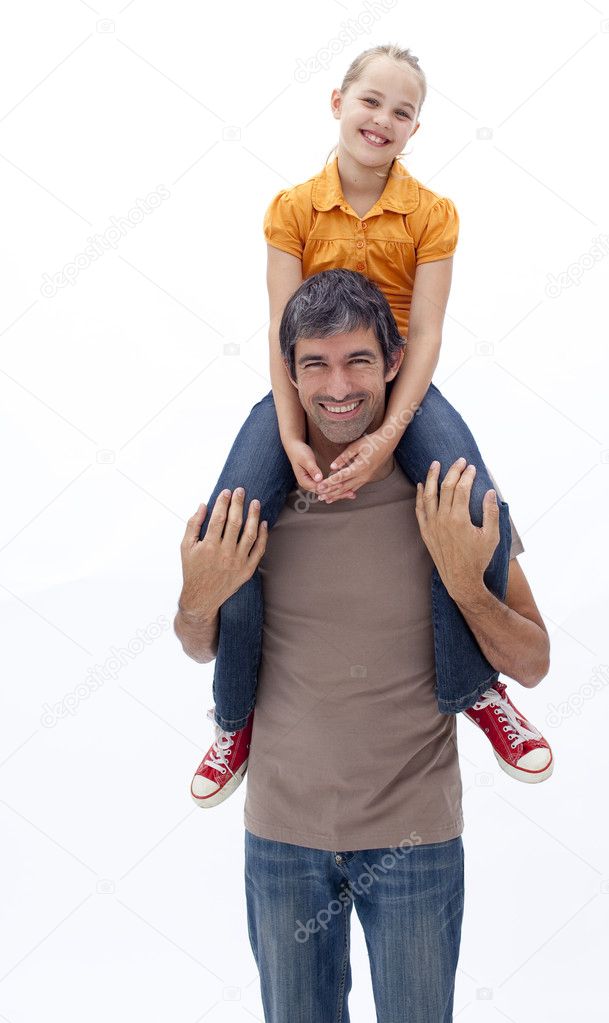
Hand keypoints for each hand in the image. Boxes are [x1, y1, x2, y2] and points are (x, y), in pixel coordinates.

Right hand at [179, 490, 267, 619]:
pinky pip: (259, 550)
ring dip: (254, 516)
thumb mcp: (185, 547)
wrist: (202, 597)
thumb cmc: (193, 569)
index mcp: (208, 546)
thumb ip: (193, 525)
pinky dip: (263, 536)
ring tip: (255, 502)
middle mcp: (224, 553)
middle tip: (241, 490)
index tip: (226, 491)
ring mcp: (238, 562)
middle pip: (235, 523)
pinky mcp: (247, 570)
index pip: (218, 518)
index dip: (223, 502)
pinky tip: (263, 523)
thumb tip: (203, 505)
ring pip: (250, 534)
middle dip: (238, 503)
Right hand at [285, 439, 355, 498]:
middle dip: (339, 493)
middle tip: (352, 493)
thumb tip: (319, 478)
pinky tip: (346, 488)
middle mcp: (308, 485)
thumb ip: (312, 469)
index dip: (331, 488)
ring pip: (327, 491)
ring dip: (339, 493)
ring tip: (352, 494)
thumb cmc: (300, 452)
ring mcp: (312, 483)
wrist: (294, 448)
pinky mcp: (317, 480)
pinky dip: (336, 488)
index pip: (320, 489)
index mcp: (304, 482)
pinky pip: (327, 487)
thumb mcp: (306, 459)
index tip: (342, 485)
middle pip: (325, 493)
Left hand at [316, 430, 392, 502]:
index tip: (319, 486)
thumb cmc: (371, 441)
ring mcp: (366, 478)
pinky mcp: (367, 478)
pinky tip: (340, 496)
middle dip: (331, 492)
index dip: (329, 482)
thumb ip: (343, 457)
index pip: (341, 477)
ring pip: (349, 490)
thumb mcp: (356, 446)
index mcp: (360, 467)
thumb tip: (332, 467)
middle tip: (319, 496)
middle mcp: (364, 476)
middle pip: (344, 487)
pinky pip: (355, 488)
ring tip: (326, 500)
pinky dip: (346, 493)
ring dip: (337, 495)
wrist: (388, 443)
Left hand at [415, 457, 499, 602]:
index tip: (472, 467)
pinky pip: (420, 509)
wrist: (461, 580)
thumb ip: (491, 512)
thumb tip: (490, 491)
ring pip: (429, 495)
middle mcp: (442, 520)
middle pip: (446, 487)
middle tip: (459, 460)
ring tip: (435, 464)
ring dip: (431, 477)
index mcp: (459, 519)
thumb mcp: (491, 536)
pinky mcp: (426, 532)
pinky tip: (420, 485)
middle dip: (453, 471)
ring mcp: (432, 525)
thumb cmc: (478, 558)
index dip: (467, 475)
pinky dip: (419, 496)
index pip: (461, 489)